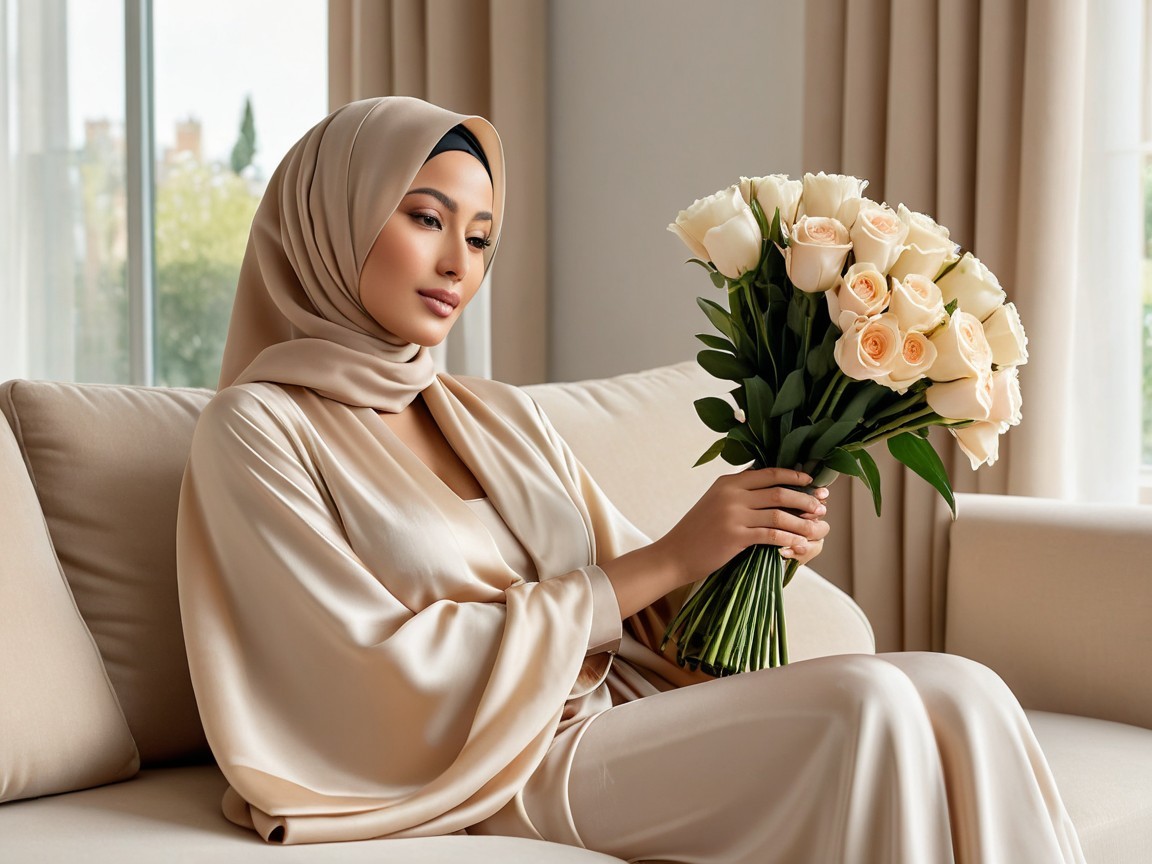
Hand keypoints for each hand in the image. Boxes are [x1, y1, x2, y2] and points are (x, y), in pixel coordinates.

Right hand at [659, 467, 828, 585]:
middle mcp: (732, 494)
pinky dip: (790, 540)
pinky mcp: (735, 537)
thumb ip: (740, 493)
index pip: (769, 472)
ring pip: (780, 515)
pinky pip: (772, 536)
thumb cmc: (698, 531)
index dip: (795, 477)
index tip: (812, 483)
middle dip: (805, 499)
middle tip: (821, 507)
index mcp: (728, 481)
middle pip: (779, 492)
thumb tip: (772, 488)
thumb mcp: (716, 502)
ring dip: (803, 523)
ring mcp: (733, 515)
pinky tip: (801, 545)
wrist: (675, 554)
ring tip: (817, 529)